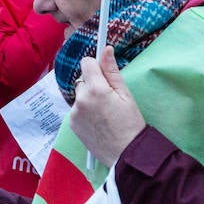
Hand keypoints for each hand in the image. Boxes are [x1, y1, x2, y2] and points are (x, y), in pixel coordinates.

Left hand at [68, 46, 145, 168]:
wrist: (126, 154)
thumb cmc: (131, 123)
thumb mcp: (125, 95)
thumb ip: (112, 71)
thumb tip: (106, 49)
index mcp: (96, 88)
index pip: (86, 63)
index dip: (96, 66)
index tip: (103, 73)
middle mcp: (81, 99)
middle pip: (83, 80)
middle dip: (93, 84)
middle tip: (109, 99)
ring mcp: (74, 112)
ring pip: (80, 95)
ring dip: (88, 99)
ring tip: (104, 113)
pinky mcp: (72, 124)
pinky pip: (77, 109)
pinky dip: (85, 111)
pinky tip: (98, 122)